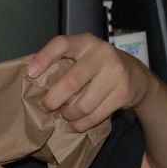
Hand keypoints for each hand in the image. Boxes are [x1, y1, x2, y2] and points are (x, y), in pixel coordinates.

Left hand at [26, 33, 151, 132]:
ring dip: (69, 115)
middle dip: (53, 100)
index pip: (61, 44)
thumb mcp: (81, 56)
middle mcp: (102, 53)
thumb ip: (62, 63)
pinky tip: (73, 126)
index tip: (30, 74)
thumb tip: (32, 83)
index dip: (44, 58)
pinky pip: (95, 116)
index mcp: (85, 42)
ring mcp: (116, 72)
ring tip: (65, 115)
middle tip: (46, 106)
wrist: (135, 75)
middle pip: (71, 82)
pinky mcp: (124, 92)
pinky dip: (80, 125)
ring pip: (83, 105)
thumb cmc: (97, 66)